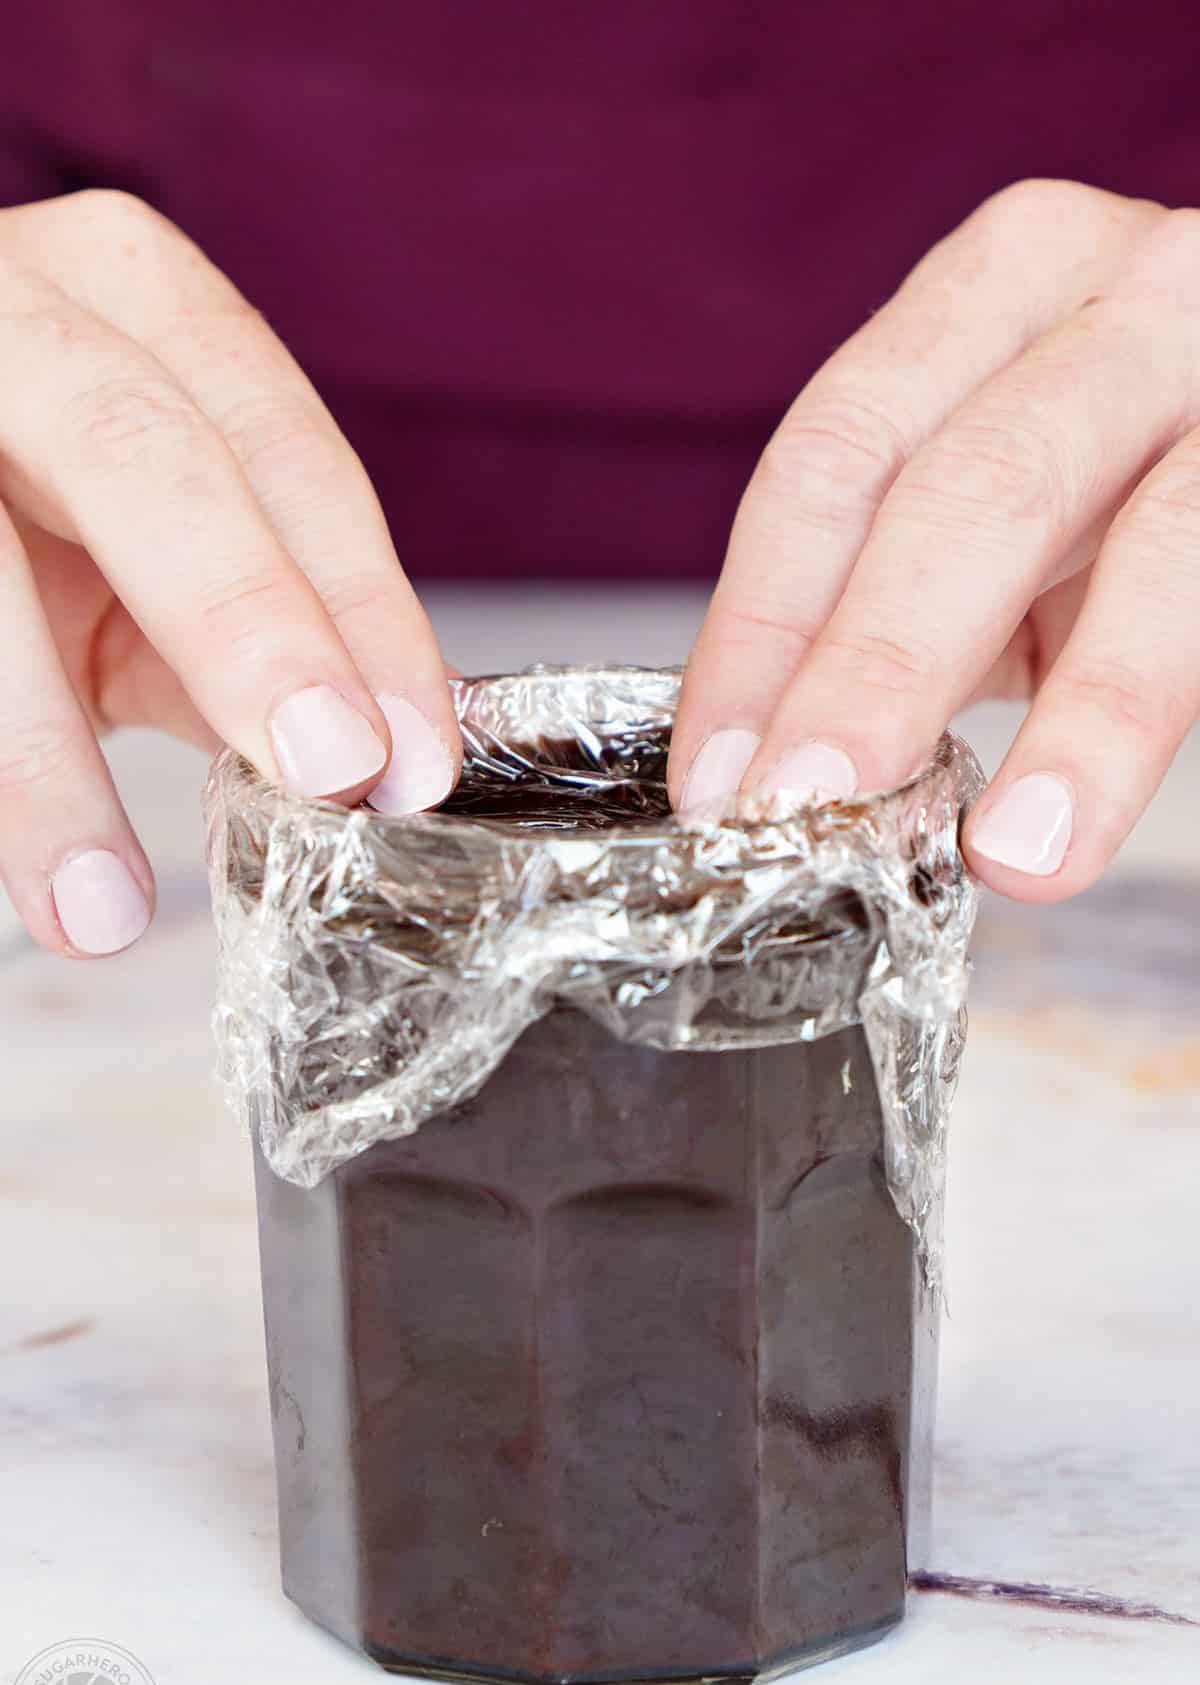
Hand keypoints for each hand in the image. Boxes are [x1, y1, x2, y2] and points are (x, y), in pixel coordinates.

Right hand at [0, 190, 458, 956]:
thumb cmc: (30, 514)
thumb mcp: (149, 554)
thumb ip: (256, 630)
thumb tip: (392, 757)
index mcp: (136, 300)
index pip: (281, 449)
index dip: (357, 606)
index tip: (407, 757)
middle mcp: (16, 306)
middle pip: (140, 451)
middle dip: (243, 618)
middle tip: (325, 770)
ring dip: (39, 754)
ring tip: (98, 909)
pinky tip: (29, 868)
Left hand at [671, 179, 1196, 900]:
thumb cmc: (1130, 480)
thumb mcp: (1001, 512)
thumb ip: (895, 600)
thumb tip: (773, 770)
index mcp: (1002, 285)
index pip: (841, 450)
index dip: (761, 624)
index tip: (714, 776)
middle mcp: (1130, 294)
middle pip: (967, 487)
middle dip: (874, 668)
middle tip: (802, 809)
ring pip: (1153, 544)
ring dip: (1076, 721)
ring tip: (1006, 855)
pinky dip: (1139, 723)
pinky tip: (1089, 821)